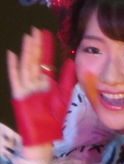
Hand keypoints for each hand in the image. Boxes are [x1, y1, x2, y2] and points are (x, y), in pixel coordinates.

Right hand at [6, 27, 75, 145]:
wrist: (44, 134)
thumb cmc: (53, 117)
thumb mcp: (63, 95)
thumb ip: (67, 79)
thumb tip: (72, 62)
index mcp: (45, 81)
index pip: (45, 61)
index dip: (46, 48)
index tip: (47, 33)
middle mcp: (34, 82)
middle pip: (35, 60)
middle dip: (36, 45)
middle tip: (36, 29)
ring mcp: (25, 87)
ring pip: (26, 65)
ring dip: (27, 51)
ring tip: (28, 37)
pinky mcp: (18, 94)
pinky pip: (15, 78)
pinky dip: (13, 67)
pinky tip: (12, 54)